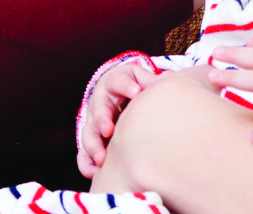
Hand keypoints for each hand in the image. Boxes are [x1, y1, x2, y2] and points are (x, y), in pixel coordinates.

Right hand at [78, 63, 160, 177]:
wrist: (122, 95)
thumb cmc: (134, 87)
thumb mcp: (141, 79)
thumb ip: (151, 82)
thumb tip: (169, 78)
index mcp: (113, 84)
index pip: (117, 81)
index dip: (125, 86)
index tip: (136, 92)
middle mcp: (100, 102)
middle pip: (97, 109)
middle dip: (102, 120)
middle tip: (109, 129)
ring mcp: (94, 123)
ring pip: (88, 133)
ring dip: (94, 146)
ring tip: (102, 159)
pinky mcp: (92, 141)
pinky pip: (83, 154)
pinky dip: (87, 164)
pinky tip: (96, 173)